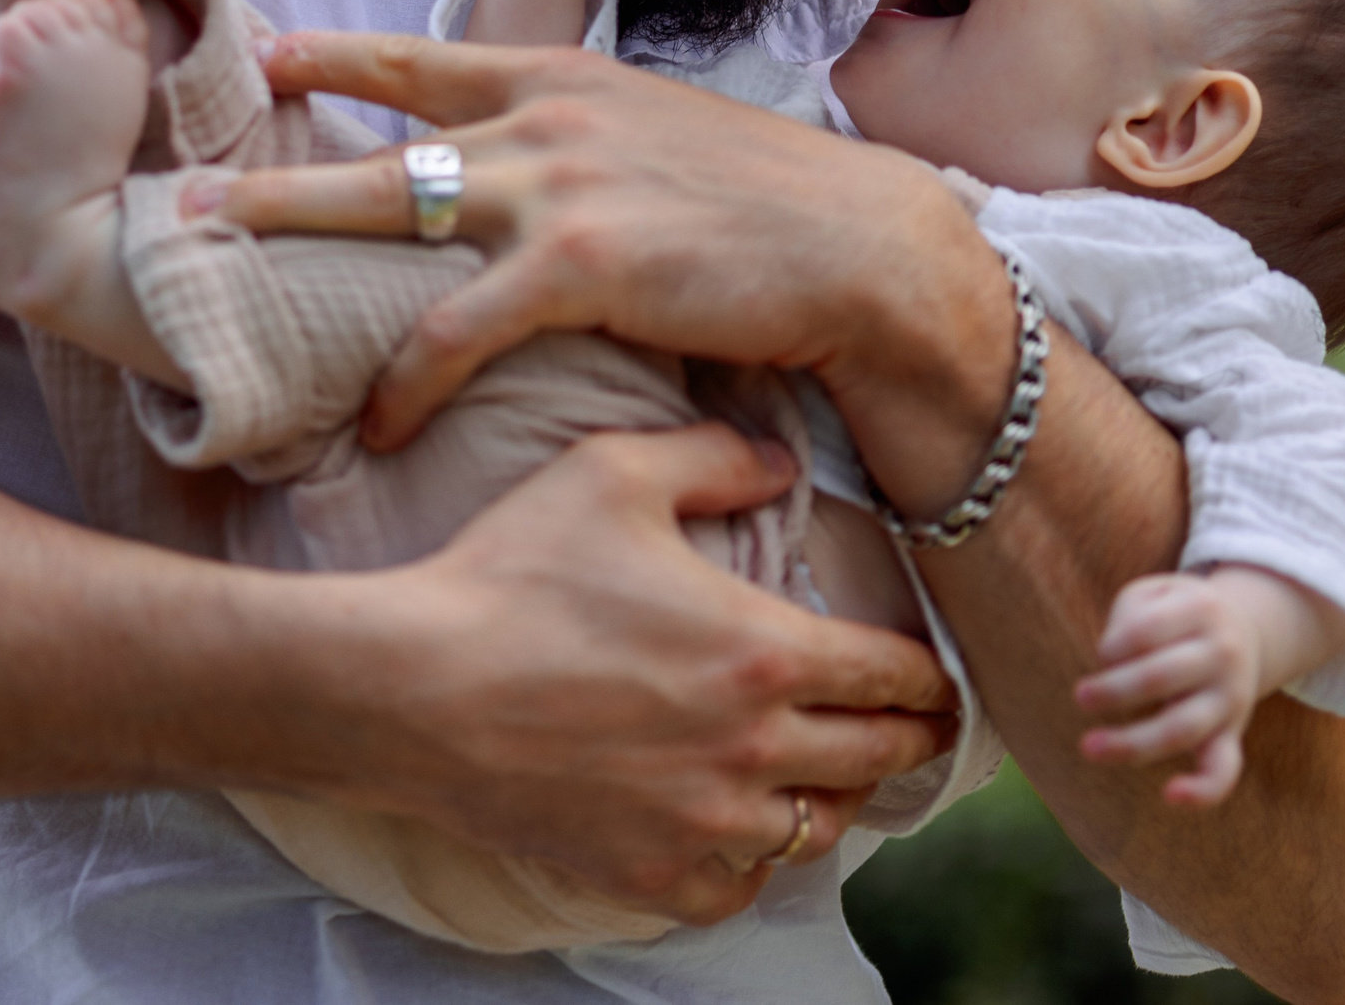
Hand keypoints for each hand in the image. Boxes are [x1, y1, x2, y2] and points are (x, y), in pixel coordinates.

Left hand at [209, 31, 1014, 463]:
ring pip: (388, 210)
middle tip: (183, 187)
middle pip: (378, 134)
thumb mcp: (666, 140)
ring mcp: (559, 185)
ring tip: (215, 268)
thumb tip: (536, 172)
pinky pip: (456, 328)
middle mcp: (548, 118)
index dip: (346, 55)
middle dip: (276, 162)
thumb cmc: (773, 211)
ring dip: (292, 239)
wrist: (868, 251)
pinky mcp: (580, 266)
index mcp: (568, 81)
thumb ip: (588, 143)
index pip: (431, 60)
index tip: (275, 52)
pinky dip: (407, 377)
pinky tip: (375, 420)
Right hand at [343, 422, 958, 919]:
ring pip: (816, 828)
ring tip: (826, 774)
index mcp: (764, 652)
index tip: (933, 671)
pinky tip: (742, 834)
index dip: (927, 671)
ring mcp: (701, 820)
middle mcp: (753, 749)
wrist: (411, 686)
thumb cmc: (510, 571)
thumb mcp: (612, 470)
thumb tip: (781, 458)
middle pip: (878, 756)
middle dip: (905, 736)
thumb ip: (714, 455)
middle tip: (912, 725)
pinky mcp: (645, 869)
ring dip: (831, 797)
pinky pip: (736, 888)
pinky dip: (752, 865)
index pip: (898, 675)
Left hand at [1073, 566, 1344, 806]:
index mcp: (1200, 611)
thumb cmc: (1176, 614)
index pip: (1147, 631)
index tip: (1102, 654)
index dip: (1114, 646)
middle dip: (1115, 690)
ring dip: (1133, 742)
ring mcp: (1230, 699)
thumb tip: (1113, 661)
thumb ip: (1130, 615)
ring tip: (1089, 746)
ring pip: (1183, 728)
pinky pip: (1224, 770)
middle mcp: (1222, 655)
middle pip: (1162, 678)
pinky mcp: (1231, 734)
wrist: (1246, 632)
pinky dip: (1203, 789)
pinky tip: (1170, 795)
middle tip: (1081, 697)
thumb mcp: (1154, 593)